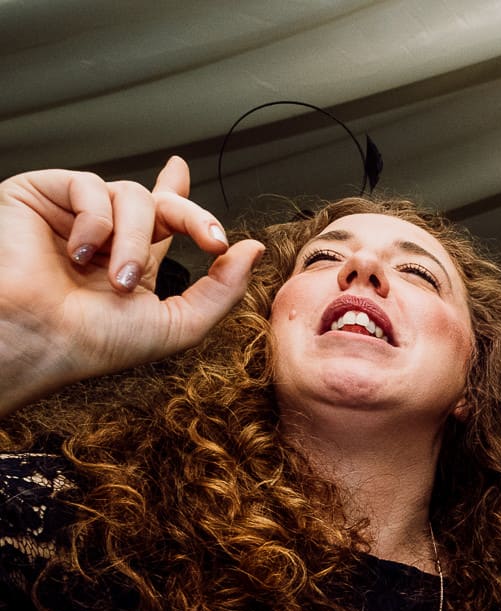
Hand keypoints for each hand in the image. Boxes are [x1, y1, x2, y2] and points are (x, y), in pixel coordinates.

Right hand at [0, 156, 263, 415]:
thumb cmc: (94, 341)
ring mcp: (72, 214)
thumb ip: (222, 288)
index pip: (160, 217)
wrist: (39, 339)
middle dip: (193, 218)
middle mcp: (105, 235)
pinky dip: (97, 221)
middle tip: (210, 242)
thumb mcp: (179, 323)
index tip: (181, 171)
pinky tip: (79, 251)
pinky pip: (89, 187)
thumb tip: (253, 249)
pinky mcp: (39, 195)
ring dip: (137, 239)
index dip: (175, 191)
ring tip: (117, 278)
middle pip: (160, 202)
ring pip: (133, 196)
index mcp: (132, 261)